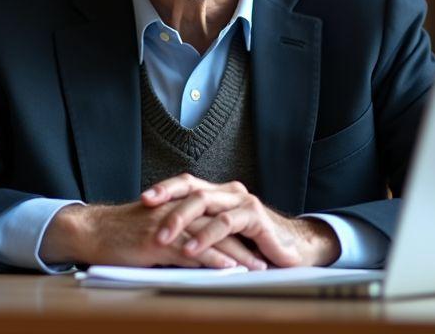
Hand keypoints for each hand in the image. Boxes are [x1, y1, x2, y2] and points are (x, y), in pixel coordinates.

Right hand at [39, 200, 266, 269]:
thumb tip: (199, 252)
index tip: (259, 245)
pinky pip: (190, 250)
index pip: (216, 216)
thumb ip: (178, 233)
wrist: (91, 230)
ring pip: (210, 237)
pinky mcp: (157, 241)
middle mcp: (176, 211)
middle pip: (220, 225)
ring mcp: (168, 225)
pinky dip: (212, 260)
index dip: (239, 231)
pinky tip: (228, 269)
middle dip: (246, 242)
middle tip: (268, 257)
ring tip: (257, 266)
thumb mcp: (155, 227)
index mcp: (178, 205)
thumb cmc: (121, 232)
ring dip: (237, 253)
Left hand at [141, 174, 340, 266]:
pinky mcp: (254, 215)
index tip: (142, 199)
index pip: (187, 184)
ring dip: (180, 220)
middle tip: (145, 215)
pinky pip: (225, 223)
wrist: (292, 250)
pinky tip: (191, 248)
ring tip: (162, 238)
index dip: (165, 188)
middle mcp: (229, 192)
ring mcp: (242, 201)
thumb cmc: (252, 244)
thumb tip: (161, 235)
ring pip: (205, 202)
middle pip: (192, 189)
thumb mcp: (220, 236)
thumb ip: (198, 230)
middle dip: (167, 202)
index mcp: (218, 193)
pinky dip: (205, 236)